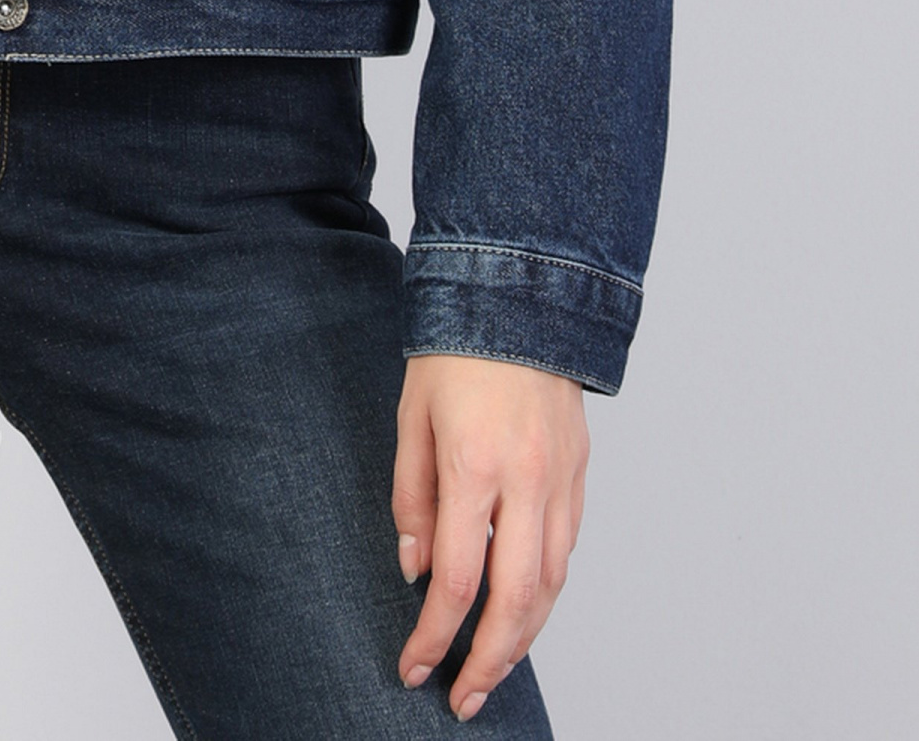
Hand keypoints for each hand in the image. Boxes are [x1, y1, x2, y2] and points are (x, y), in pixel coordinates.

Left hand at [392, 353, 587, 720]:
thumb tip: (414, 570)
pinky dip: (546, 594)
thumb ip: (411, 497)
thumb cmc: (453, 351)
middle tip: (461, 699)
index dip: (434, 635)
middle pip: (516, 604)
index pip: (457, 579)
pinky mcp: (582, 475)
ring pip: (551, 588)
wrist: (521, 294)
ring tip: (490, 671)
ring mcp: (563, 481)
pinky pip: (567, 553)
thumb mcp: (410, 417)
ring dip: (523, 641)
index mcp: (474, 465)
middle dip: (486, 663)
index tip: (414, 667)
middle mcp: (528, 482)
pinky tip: (524, 612)